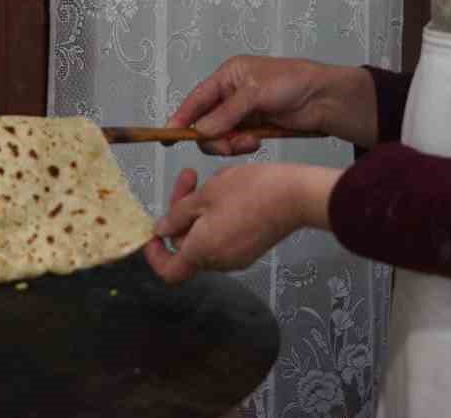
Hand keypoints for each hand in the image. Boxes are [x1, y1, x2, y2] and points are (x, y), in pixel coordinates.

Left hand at [143, 162, 338, 283]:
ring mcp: (238, 256)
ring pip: (206, 238)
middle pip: (187, 246)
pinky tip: (230, 191)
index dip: (156, 255)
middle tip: (189, 178)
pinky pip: (224, 236)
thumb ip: (178, 215)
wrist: (297, 195)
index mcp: (202, 251)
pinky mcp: (252, 247)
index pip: (169, 271)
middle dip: (182, 213)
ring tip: (213, 181)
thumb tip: (162, 231)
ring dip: (201, 211)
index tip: (154, 234)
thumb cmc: (251, 191)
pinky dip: (218, 217)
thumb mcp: (206, 195)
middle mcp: (219, 261)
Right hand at [168, 55, 376, 154]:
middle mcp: (231, 94)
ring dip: (231, 143)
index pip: (196, 99)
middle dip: (215, 137)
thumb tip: (202, 132)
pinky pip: (236, 142)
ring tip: (251, 141)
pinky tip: (258, 141)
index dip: (181, 118)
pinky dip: (243, 145)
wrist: (324, 98)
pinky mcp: (255, 128)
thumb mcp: (256, 93)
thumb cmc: (292, 82)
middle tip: (232, 144)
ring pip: (220, 136)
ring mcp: (243, 113)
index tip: (168, 136)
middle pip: (206, 123)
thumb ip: (227, 114)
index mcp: (228, 76)